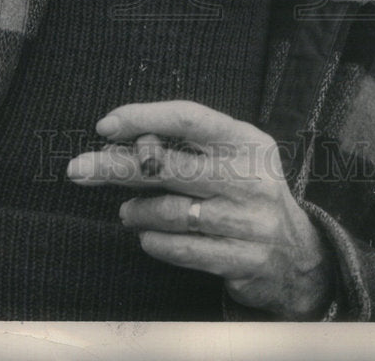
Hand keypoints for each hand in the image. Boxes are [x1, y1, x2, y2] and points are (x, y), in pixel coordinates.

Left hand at [66, 100, 335, 318]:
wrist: (296, 253)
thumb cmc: (247, 191)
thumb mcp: (232, 156)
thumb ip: (187, 146)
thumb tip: (121, 142)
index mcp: (246, 140)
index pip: (190, 117)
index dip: (145, 117)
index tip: (106, 124)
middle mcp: (249, 177)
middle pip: (171, 165)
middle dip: (117, 165)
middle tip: (78, 168)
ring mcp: (248, 220)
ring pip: (172, 211)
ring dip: (137, 211)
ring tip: (127, 211)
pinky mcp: (243, 258)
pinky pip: (183, 249)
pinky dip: (156, 242)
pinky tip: (147, 236)